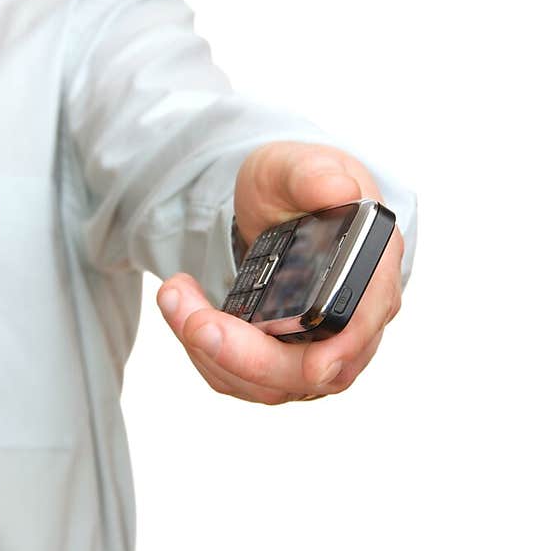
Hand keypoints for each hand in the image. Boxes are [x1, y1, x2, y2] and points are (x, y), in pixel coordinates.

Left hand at [156, 141, 403, 403]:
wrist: (284, 209)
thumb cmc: (300, 188)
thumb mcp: (297, 166)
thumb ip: (313, 174)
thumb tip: (339, 189)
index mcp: (374, 275)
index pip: (358, 328)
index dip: (329, 348)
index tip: (276, 338)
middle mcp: (357, 326)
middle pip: (310, 371)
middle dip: (242, 353)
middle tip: (191, 317)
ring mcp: (324, 353)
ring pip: (270, 384)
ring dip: (211, 351)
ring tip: (176, 296)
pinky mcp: (289, 367)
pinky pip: (246, 381)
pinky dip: (208, 354)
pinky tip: (187, 312)